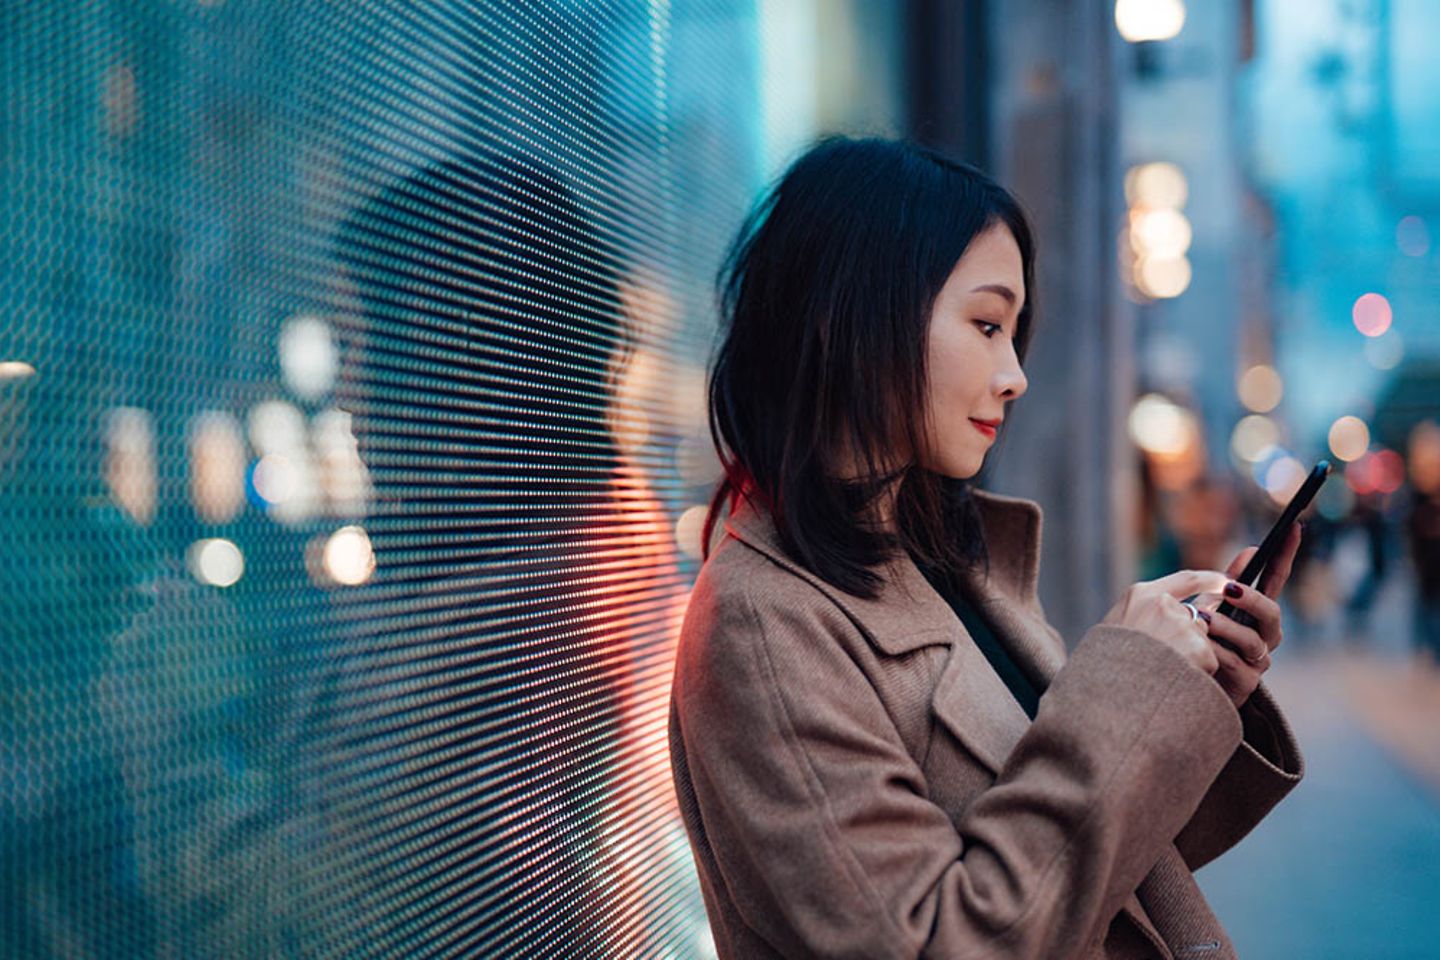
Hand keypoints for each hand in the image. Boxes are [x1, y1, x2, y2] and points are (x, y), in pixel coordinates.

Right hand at [1102, 568, 1232, 677]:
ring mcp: (1181, 625)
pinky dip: (1197, 672)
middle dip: (1188, 638)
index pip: (1186, 579)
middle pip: (1193, 618)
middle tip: (1166, 660)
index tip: (1225, 582)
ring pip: (1201, 640)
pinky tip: (1174, 679)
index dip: (1210, 581)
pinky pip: (1208, 660)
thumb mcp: (1115, 628)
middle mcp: (1162, 604)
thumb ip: (1143, 614)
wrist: (1108, 695)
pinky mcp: (1199, 648)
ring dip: (1190, 656)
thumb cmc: (1106, 666)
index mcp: (1140, 595)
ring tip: (1163, 672)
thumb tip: (1175, 614)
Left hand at [1191, 523, 1302, 707]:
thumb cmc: (1202, 639)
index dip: (1285, 555)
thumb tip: (1251, 550)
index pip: (1276, 579)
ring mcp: (1258, 659)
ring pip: (1253, 640)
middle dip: (1252, 599)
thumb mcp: (1213, 606)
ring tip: (1201, 619)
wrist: (1187, 682)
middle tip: (1230, 589)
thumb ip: (1228, 582)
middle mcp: (1265, 634)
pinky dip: (1213, 651)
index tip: (1293, 528)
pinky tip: (1198, 646)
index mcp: (1257, 612)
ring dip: (1225, 626)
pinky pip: (1234, 663)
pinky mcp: (1246, 682)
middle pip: (1272, 613)